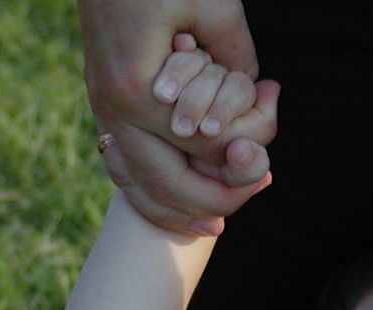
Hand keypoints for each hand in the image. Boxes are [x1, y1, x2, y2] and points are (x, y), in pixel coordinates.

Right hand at [79, 0, 277, 234]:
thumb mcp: (211, 3)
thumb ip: (237, 53)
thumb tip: (260, 94)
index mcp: (138, 90)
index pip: (206, 148)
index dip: (247, 151)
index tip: (272, 148)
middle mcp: (113, 107)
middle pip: (166, 184)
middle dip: (214, 199)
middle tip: (249, 200)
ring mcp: (101, 107)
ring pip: (136, 184)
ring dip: (177, 210)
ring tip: (215, 225)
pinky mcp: (101, 101)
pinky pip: (121, 165)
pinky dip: (150, 192)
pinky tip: (178, 204)